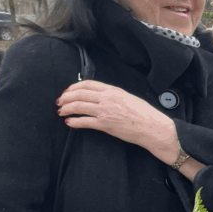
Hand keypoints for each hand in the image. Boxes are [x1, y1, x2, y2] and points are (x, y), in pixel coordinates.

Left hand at [57, 80, 178, 155]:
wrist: (152, 127)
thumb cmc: (145, 114)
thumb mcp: (129, 98)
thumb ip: (114, 95)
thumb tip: (101, 96)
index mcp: (113, 90)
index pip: (87, 84)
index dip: (73, 87)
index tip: (68, 91)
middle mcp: (107, 99)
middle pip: (79, 94)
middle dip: (65, 98)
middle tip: (60, 102)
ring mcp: (105, 111)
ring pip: (78, 106)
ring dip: (66, 109)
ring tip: (61, 112)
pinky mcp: (105, 125)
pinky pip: (84, 121)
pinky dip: (73, 121)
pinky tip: (69, 122)